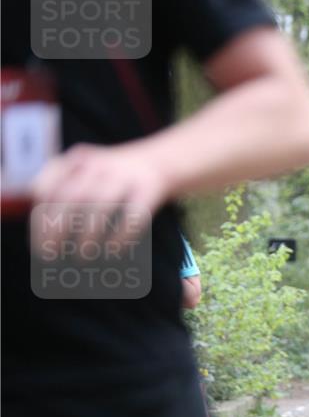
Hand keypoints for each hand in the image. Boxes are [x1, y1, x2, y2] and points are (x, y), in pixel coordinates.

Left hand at [30, 143, 169, 257]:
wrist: (160, 161)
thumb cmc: (112, 180)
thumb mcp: (84, 177)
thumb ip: (61, 197)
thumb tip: (45, 237)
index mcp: (75, 160)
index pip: (47, 188)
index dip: (41, 219)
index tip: (41, 246)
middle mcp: (98, 164)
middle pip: (72, 195)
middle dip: (59, 228)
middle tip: (53, 255)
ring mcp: (125, 174)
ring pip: (102, 203)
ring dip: (89, 233)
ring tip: (83, 256)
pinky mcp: (150, 187)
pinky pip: (134, 213)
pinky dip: (121, 234)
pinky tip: (114, 250)